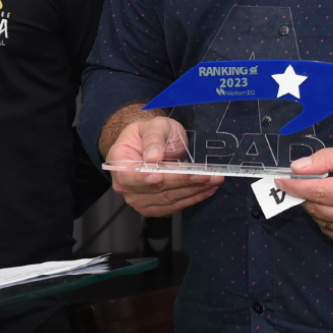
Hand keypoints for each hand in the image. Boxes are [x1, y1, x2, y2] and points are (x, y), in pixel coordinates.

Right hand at [107, 116, 222, 216]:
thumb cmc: (150, 133)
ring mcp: (139, 199)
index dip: (144, 178)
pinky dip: (193, 198)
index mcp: (118, 162)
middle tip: (207, 175)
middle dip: (183, 182)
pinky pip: (174, 206)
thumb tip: (153, 157)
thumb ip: (152, 138)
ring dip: (194, 192)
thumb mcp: (153, 125)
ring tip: (214, 180)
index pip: (130, 175)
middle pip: (155, 189)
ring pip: (168, 200)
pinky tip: (207, 189)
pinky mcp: (154, 207)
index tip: (161, 176)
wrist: (152, 143)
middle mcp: (125, 185)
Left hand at [278, 144, 332, 251]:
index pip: (318, 192)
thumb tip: (300, 167)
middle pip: (317, 208)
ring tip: (330, 191)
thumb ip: (331, 158)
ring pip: (322, 222)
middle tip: (306, 179)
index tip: (280, 178)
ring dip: (317, 206)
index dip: (295, 185)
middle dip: (305, 193)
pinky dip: (329, 218)